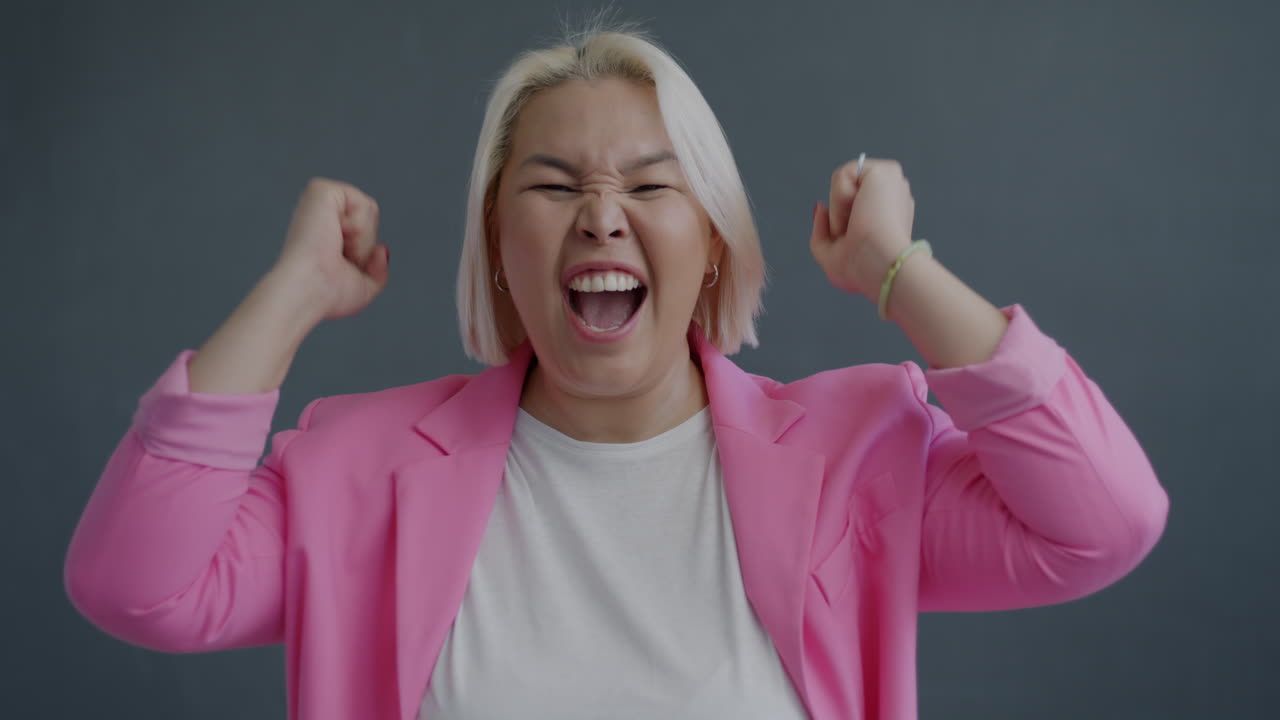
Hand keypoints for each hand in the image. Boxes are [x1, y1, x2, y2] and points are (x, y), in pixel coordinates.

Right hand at [272, 178, 390, 321]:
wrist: (309, 291)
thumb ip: (377, 270)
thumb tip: (382, 248)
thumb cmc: (328, 295)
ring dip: (362, 239)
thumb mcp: (363, 287)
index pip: (366, 227)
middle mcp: (319, 211)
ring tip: (336, 249)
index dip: (363, 252)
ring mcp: (319, 198)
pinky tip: (335, 235)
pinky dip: (358, 227)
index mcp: (324, 229)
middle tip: (340, 260)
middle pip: (371, 216)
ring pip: (370, 210)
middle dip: (365, 245)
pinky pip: (364, 204)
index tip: (340, 267)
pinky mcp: (321, 190)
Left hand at [809, 156, 915, 301]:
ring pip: (843, 184)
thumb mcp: (830, 255)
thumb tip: (820, 206)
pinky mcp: (886, 171)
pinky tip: (859, 210)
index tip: (854, 244)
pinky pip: (843, 175)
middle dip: (841, 216)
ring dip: (840, 208)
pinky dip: (840, 197)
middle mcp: (894, 198)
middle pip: (847, 195)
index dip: (843, 225)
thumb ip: (821, 231)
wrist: (883, 264)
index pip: (855, 208)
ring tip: (857, 224)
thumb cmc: (863, 267)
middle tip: (855, 235)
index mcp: (888, 218)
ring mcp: (893, 183)